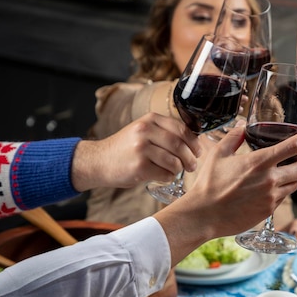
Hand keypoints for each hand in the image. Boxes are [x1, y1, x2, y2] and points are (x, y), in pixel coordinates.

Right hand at [72, 112, 200, 190]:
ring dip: (179, 169)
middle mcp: (145, 131)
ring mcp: (141, 149)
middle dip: (190, 158)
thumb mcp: (142, 130)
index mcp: (150, 119)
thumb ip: (164, 131)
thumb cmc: (125, 148)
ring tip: (175, 171)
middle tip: (191, 165)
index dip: (194, 142)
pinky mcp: (139, 167)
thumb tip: (194, 140)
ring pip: (174, 161)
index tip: (198, 151)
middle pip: (180, 145)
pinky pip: (165, 174)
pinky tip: (163, 176)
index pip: (182, 128)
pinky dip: (169, 177)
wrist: (98, 161)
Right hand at [173, 122, 296, 241]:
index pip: (293, 146)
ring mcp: (271, 197)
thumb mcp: (218, 154)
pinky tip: (267, 189)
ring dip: (292, 178)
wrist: (203, 215)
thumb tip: (244, 125)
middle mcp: (270, 179)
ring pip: (294, 184)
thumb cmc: (209, 184)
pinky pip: (283, 198)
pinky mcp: (269, 211)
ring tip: (279, 174)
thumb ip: (234, 136)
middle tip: (296, 158)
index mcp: (259, 162)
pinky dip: (280, 191)